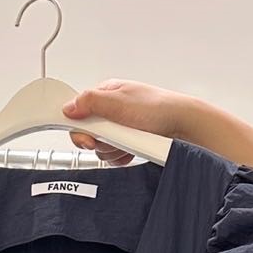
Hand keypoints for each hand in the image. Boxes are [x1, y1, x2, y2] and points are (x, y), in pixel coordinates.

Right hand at [62, 80, 193, 164]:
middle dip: (100, 140)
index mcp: (106, 95)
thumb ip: (89, 102)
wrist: (184, 126)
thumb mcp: (118, 101)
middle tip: (113, 138)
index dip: (79, 127)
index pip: (78, 112)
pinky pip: (114, 157)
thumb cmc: (157, 108)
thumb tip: (68, 107)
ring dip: (113, 149)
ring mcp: (120, 129)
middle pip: (89, 134)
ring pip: (101, 148)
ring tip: (129, 141)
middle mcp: (111, 112)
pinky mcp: (129, 144)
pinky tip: (131, 151)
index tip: (86, 137)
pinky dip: (121, 157)